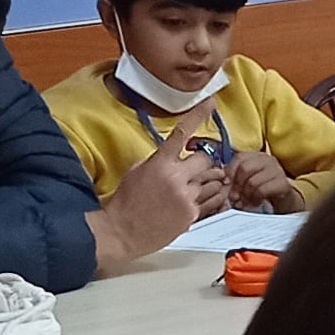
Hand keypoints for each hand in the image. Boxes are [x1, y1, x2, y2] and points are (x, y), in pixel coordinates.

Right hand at [91, 110, 222, 268]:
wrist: (122, 232)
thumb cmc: (126, 202)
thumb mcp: (136, 171)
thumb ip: (157, 160)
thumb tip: (172, 154)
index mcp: (160, 164)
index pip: (182, 133)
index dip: (198, 115)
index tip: (211, 102)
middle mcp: (177, 179)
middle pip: (206, 158)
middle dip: (202, 161)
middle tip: (193, 168)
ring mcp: (187, 198)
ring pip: (211, 180)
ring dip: (204, 181)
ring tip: (188, 189)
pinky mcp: (192, 215)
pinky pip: (209, 201)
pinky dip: (203, 199)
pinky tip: (187, 204)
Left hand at [226, 143, 301, 211]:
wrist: (284, 200)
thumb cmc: (263, 189)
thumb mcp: (248, 180)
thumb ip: (236, 177)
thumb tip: (223, 181)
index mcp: (258, 156)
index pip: (239, 157)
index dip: (230, 171)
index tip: (227, 184)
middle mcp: (269, 160)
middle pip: (245, 168)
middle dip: (237, 185)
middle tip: (235, 197)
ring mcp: (278, 171)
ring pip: (252, 181)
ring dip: (246, 195)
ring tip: (245, 202)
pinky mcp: (283, 184)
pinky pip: (262, 190)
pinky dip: (255, 199)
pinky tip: (256, 202)